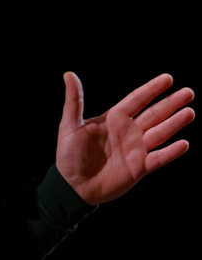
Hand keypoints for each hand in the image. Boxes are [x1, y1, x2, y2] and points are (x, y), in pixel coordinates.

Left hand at [56, 72, 193, 205]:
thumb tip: (68, 74)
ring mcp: (136, 149)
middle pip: (154, 114)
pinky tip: (184, 143)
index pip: (137, 99)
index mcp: (113, 119)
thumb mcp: (69, 125)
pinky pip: (159, 158)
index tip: (168, 78)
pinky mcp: (139, 168)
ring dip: (175, 123)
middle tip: (189, 92)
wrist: (73, 185)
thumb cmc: (68, 154)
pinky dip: (171, 152)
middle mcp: (128, 131)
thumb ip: (74, 100)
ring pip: (160, 133)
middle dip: (171, 103)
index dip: (152, 89)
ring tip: (189, 112)